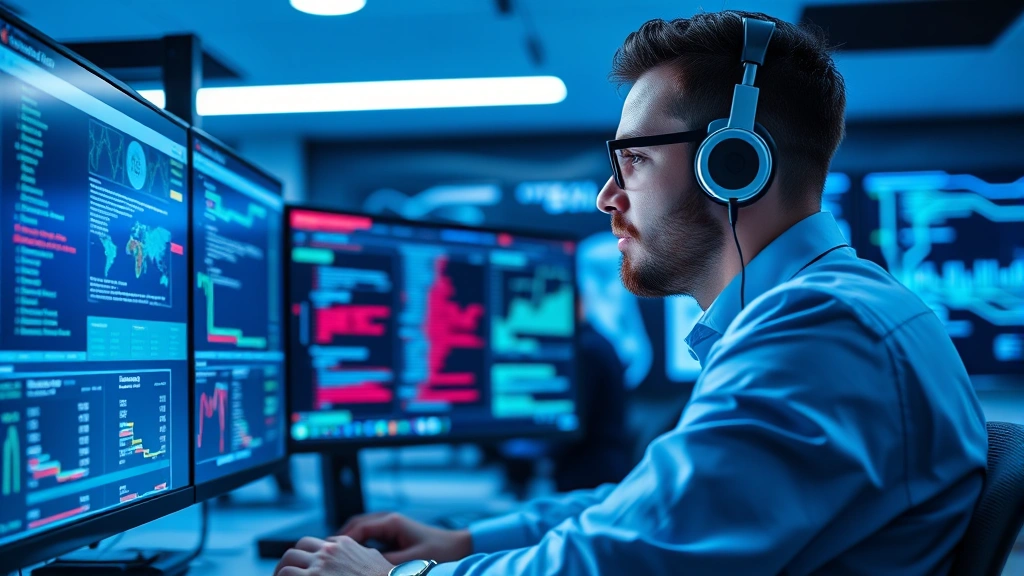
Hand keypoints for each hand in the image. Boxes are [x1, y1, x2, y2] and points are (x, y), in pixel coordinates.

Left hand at [274, 535, 393, 575]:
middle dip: (292, 561)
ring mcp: (319, 566)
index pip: (319, 544)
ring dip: (281, 572)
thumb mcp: (376, 561)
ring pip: (287, 562)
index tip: (308, 569)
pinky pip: (286, 575)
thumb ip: (366, 555)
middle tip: (288, 575)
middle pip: (299, 548)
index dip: (311, 557)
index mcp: (345, 545)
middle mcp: (329, 551)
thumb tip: (368, 555)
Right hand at [339, 512, 472, 564]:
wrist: (459, 546)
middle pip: (356, 526)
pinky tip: (354, 558)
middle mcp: (389, 520)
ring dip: (349, 541)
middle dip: (340, 540)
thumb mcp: (412, 561)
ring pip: (361, 530)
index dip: (342, 541)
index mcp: (391, 522)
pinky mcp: (394, 533)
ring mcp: (391, 525)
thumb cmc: (440, 552)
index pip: (358, 529)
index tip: (328, 553)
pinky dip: (360, 544)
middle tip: (326, 555)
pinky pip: (370, 536)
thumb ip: (386, 564)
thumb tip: (365, 569)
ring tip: (336, 557)